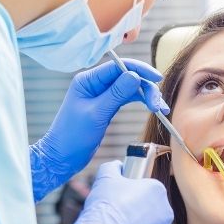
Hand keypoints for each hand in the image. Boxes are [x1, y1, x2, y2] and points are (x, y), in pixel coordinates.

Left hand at [30, 58, 167, 200]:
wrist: (63, 157)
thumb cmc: (73, 136)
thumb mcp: (96, 114)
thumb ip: (116, 94)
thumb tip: (135, 75)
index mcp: (88, 80)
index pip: (118, 67)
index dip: (140, 70)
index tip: (157, 79)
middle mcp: (96, 83)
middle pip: (128, 76)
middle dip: (146, 88)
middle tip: (158, 105)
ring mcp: (102, 94)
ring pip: (131, 87)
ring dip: (147, 95)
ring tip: (161, 109)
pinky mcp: (108, 105)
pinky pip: (129, 97)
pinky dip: (142, 101)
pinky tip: (154, 108)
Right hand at [63, 161, 173, 223]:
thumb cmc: (105, 207)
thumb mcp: (106, 177)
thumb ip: (114, 167)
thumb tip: (117, 166)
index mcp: (158, 191)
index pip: (148, 189)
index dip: (134, 193)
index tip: (123, 198)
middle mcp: (166, 212)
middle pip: (151, 209)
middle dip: (138, 212)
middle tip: (119, 215)